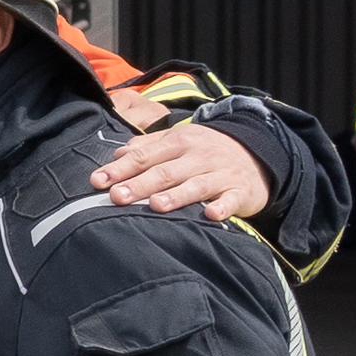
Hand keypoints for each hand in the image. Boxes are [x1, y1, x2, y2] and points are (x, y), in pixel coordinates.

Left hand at [89, 119, 270, 221]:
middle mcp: (198, 157)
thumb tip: (116, 154)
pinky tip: (210, 214)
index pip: (145, 155)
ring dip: (176, 196)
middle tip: (116, 197)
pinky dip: (222, 207)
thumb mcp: (178, 141)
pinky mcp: (240, 191)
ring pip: (196, 185)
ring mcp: (220, 174)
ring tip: (155, 206)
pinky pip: (231, 200)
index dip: (120, 168)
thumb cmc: (205, 152)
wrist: (258, 153)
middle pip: (165, 172)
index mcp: (179, 142)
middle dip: (140, 184)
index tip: (97, 181)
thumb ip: (147, 147)